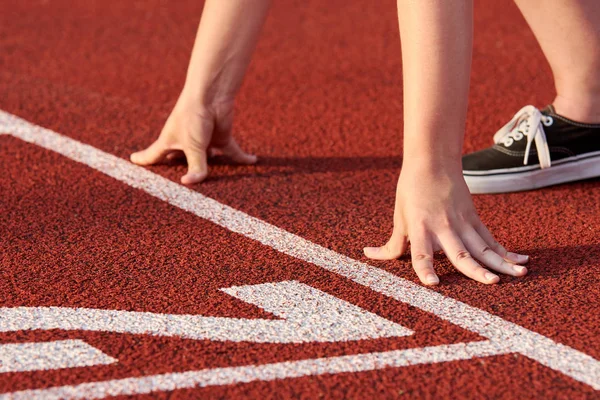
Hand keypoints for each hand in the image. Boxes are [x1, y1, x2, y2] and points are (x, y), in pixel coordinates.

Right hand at [130, 95, 256, 183]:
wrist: (212, 96)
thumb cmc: (193, 117)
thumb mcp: (192, 146)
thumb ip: (195, 167)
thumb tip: (190, 183)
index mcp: (169, 142)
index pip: (154, 155)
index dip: (143, 160)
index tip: (133, 161)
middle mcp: (185, 144)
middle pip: (181, 162)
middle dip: (179, 172)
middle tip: (176, 184)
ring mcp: (204, 143)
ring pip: (207, 162)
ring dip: (211, 171)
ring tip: (215, 187)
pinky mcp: (221, 139)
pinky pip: (234, 152)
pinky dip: (244, 157)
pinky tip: (254, 161)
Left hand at [364, 163, 528, 284]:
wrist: (432, 162)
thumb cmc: (411, 191)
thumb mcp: (399, 217)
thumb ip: (392, 244)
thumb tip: (369, 255)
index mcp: (421, 228)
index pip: (422, 254)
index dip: (426, 269)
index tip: (433, 284)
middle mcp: (444, 228)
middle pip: (462, 253)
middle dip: (477, 270)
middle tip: (492, 283)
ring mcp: (462, 223)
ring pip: (484, 248)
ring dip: (501, 263)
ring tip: (519, 276)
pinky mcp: (474, 219)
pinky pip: (491, 239)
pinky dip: (506, 252)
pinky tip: (522, 262)